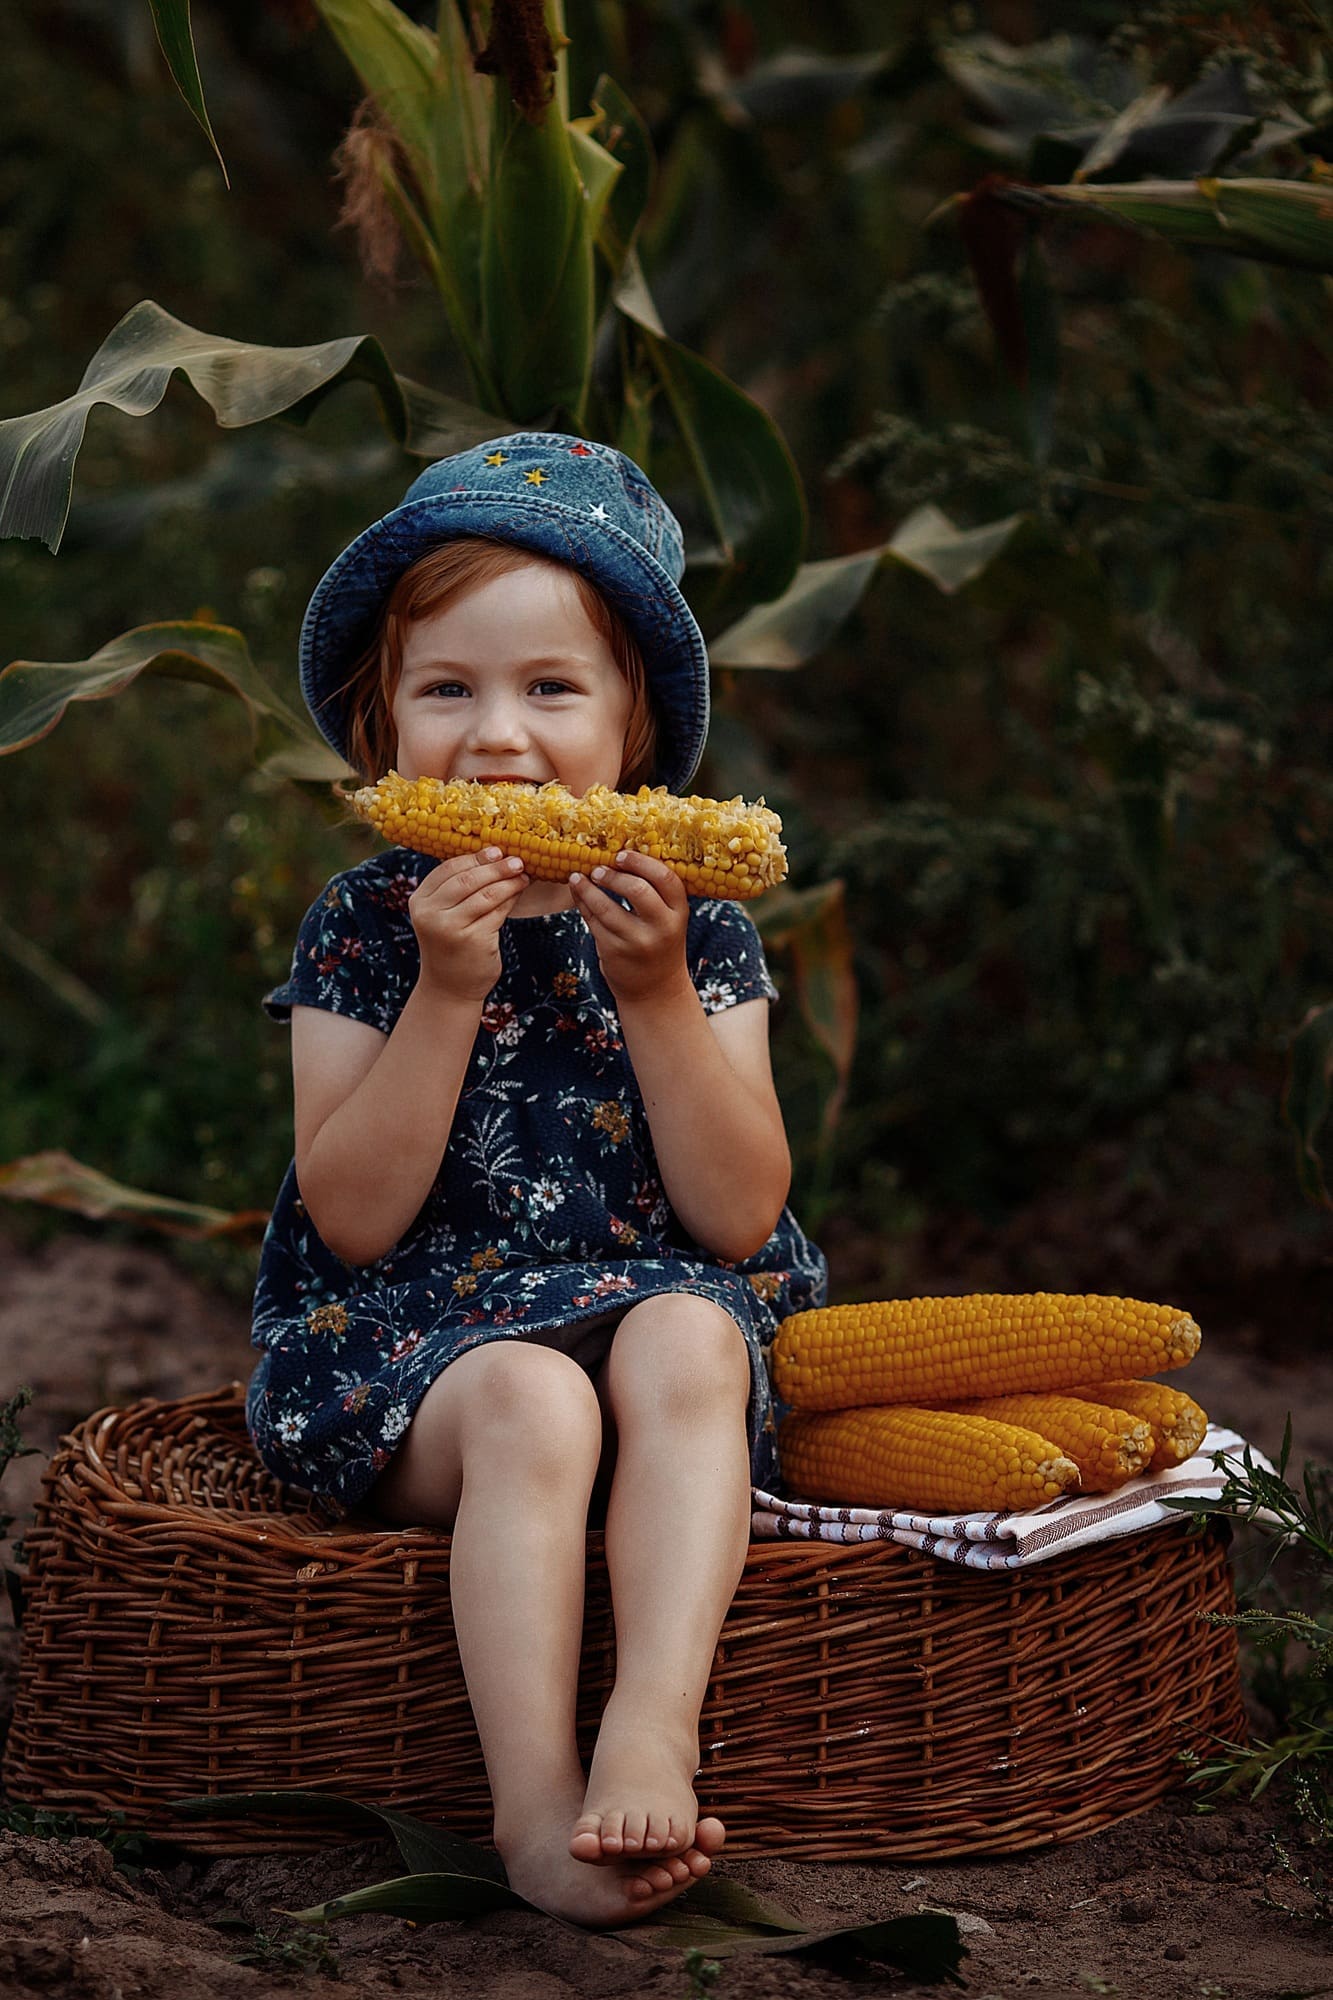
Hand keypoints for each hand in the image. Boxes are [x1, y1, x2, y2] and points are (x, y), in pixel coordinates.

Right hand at [408, 847, 527, 1002]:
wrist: (449, 987)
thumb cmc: (450, 944)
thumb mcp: (442, 915)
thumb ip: (456, 889)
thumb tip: (493, 855)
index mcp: (419, 902)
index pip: (448, 869)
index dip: (474, 857)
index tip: (497, 850)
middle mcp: (431, 914)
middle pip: (468, 879)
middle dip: (495, 867)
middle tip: (517, 860)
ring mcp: (451, 928)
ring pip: (487, 894)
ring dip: (509, 882)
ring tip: (523, 876)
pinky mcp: (474, 941)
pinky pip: (498, 912)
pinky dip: (511, 899)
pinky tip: (519, 893)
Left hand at [570, 850, 689, 1002]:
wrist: (655, 990)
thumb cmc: (659, 944)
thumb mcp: (668, 920)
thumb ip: (655, 894)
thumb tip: (621, 854)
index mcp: (679, 913)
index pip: (666, 878)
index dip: (641, 862)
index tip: (621, 855)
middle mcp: (662, 928)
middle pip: (636, 890)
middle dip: (612, 875)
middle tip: (598, 868)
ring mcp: (637, 942)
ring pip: (606, 907)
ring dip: (587, 888)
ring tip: (577, 877)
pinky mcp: (614, 952)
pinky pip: (593, 922)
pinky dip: (582, 904)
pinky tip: (577, 894)